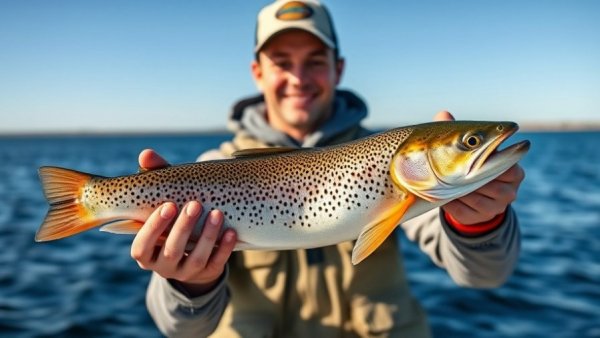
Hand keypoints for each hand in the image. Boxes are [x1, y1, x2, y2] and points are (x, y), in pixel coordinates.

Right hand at [131, 149, 237, 294]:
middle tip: (194, 204)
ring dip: (207, 236)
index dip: (153, 228)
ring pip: (195, 259)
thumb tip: (146, 154)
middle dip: (182, 228)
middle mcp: (163, 266)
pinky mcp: (208, 273)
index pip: (142, 246)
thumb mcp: (164, 202)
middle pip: (171, 251)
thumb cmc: (173, 219)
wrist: (193, 253)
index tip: (168, 205)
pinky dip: (225, 248)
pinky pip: (217, 264)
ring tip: (217, 213)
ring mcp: (186, 272)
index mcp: (145, 251)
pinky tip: (231, 231)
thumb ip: (156, 179)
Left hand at [433, 111, 525, 224]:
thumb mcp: (466, 149)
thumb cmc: (470, 166)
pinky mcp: (481, 218)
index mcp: (513, 171)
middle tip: (454, 169)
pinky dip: (451, 202)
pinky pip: (463, 211)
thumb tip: (443, 113)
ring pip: (476, 197)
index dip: (492, 159)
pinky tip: (445, 195)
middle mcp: (510, 191)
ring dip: (459, 189)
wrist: (471, 199)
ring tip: (448, 182)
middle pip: (491, 182)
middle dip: (471, 175)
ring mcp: (497, 207)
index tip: (475, 155)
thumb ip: (455, 131)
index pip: (509, 165)